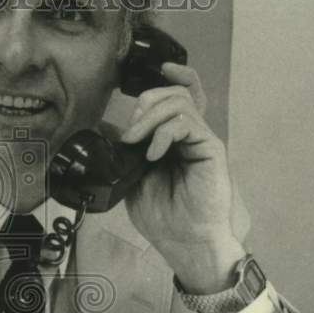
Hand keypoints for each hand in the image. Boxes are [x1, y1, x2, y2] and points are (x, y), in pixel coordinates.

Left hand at [119, 63, 244, 293]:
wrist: (185, 242)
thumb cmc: (163, 216)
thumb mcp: (131, 178)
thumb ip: (121, 151)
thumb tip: (102, 127)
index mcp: (176, 138)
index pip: (180, 95)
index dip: (172, 76)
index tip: (153, 70)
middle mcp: (191, 135)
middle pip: (175, 92)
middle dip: (146, 101)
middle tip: (129, 131)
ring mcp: (202, 140)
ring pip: (180, 102)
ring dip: (150, 116)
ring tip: (135, 142)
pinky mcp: (211, 149)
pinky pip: (187, 123)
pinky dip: (164, 132)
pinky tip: (153, 153)